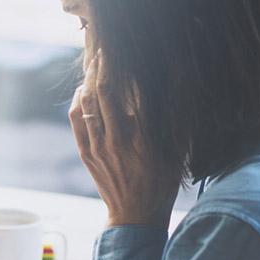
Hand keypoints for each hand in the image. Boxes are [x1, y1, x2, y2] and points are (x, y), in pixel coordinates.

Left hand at [69, 46, 175, 227]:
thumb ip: (178, 118)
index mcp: (144, 135)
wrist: (136, 215)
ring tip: (93, 61)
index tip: (124, 48)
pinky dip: (78, 99)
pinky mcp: (86, 153)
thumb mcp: (176, 149)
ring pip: (87, 102)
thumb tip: (182, 87)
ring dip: (89, 78)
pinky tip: (84, 89)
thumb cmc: (162, 181)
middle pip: (104, 90)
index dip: (125, 66)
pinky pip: (77, 118)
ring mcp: (99, 145)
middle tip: (103, 45)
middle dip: (102, 64)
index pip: (132, 90)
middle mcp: (118, 138)